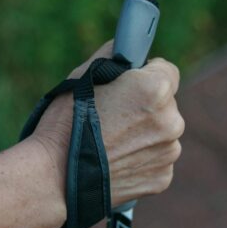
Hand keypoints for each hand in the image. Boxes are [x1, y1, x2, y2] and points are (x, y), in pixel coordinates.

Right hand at [30, 41, 184, 208]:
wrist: (54, 176)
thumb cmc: (65, 123)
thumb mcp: (83, 76)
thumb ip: (113, 56)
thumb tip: (127, 49)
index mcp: (156, 89)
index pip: (167, 70)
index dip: (147, 74)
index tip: (131, 85)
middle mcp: (171, 120)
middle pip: (166, 105)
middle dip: (146, 107)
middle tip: (114, 117)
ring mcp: (169, 152)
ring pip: (162, 134)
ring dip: (145, 135)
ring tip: (111, 142)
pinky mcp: (162, 178)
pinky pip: (157, 161)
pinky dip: (141, 160)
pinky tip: (116, 161)